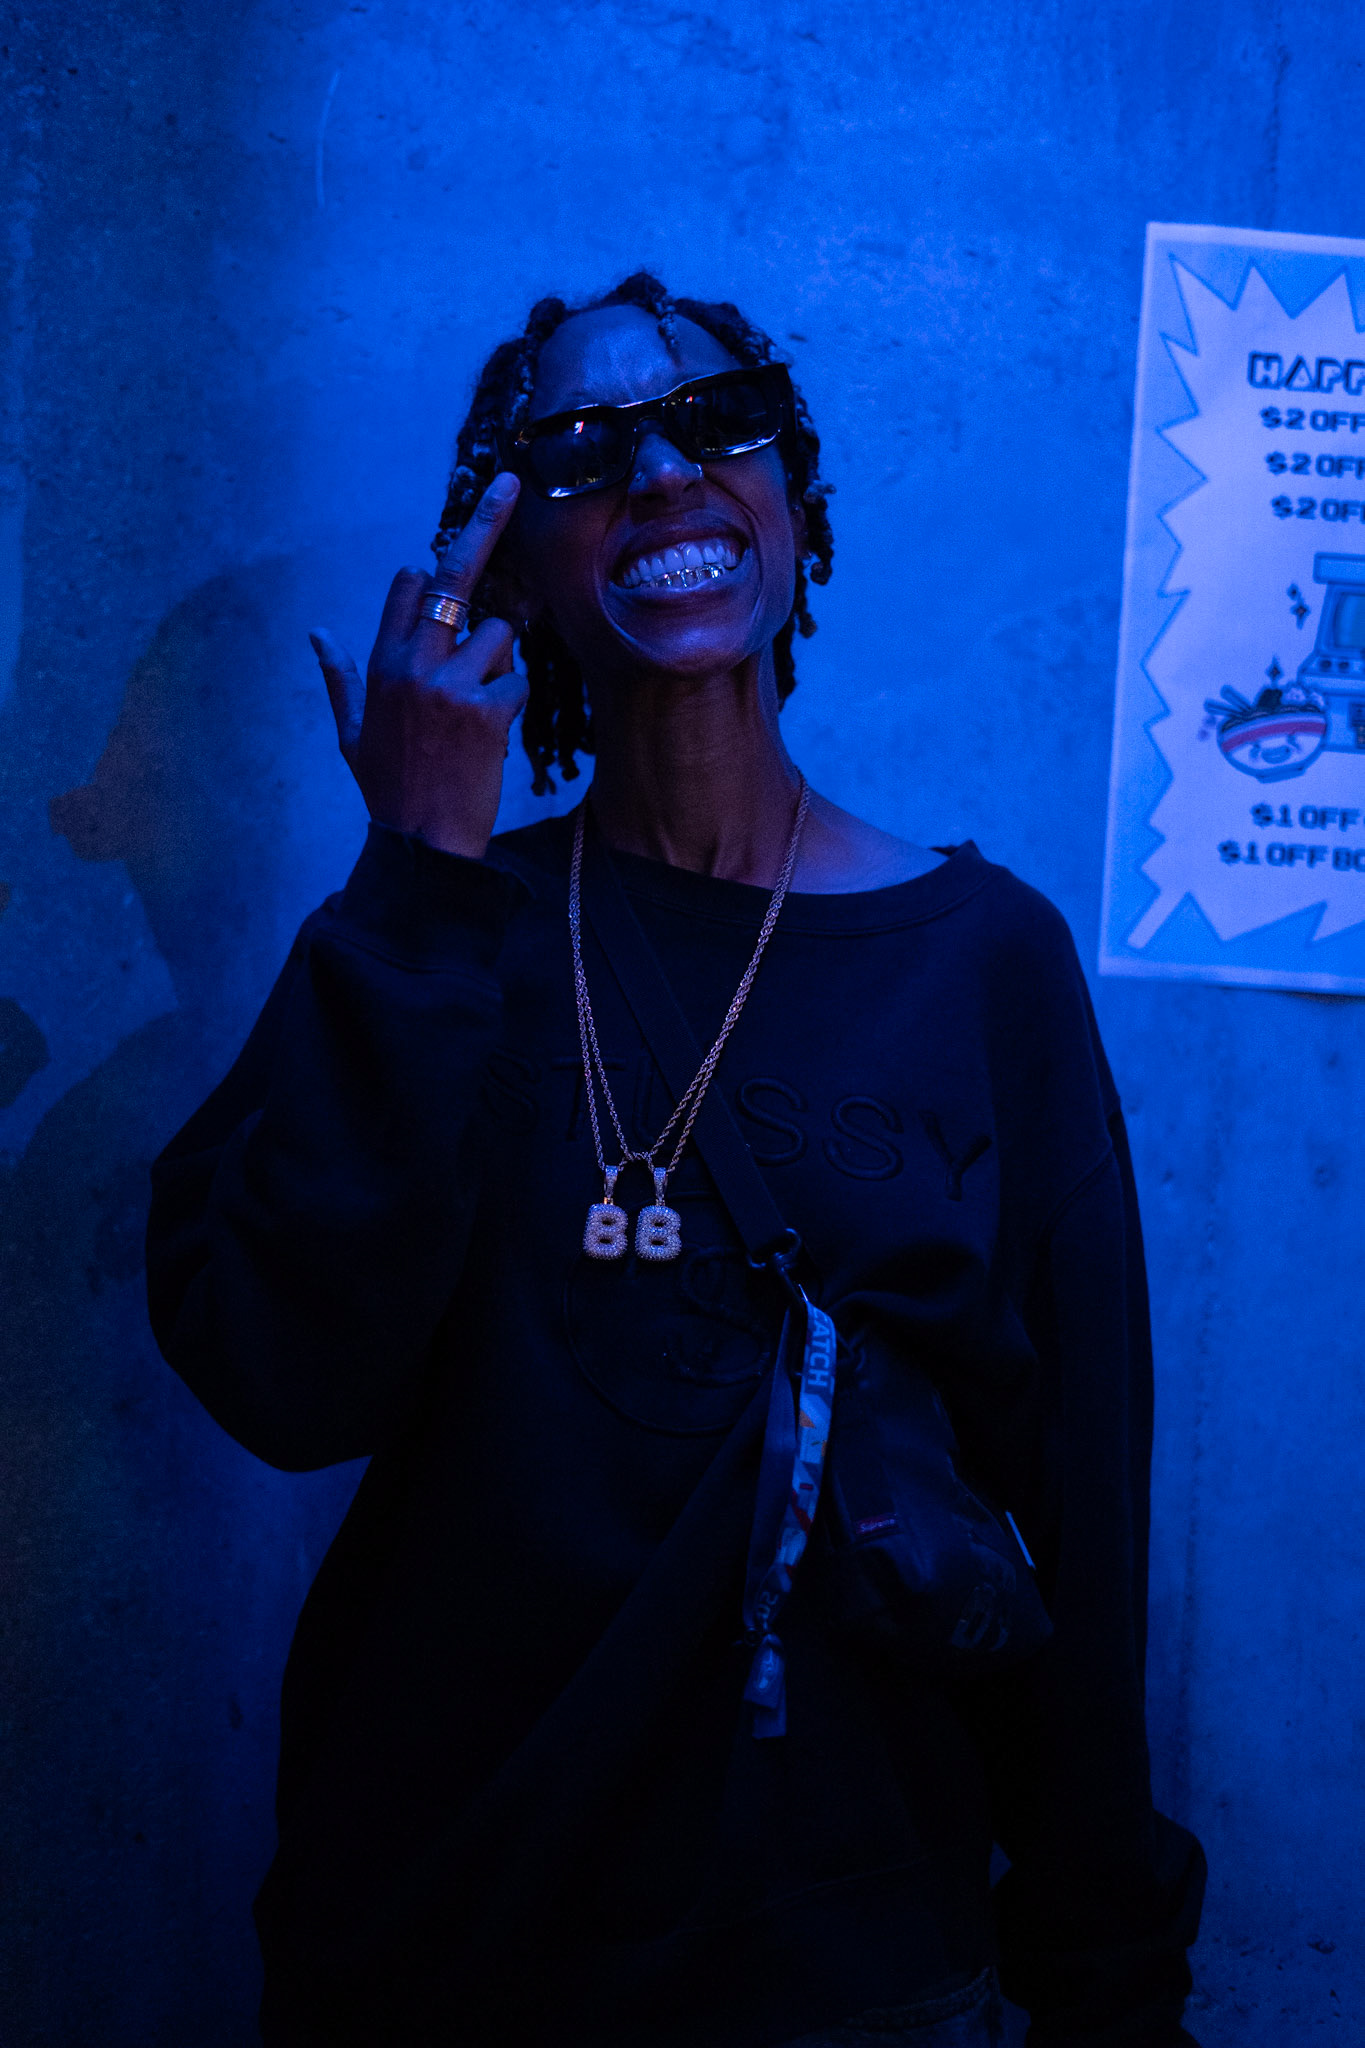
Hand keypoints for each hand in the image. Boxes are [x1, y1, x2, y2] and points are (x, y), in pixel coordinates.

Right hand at [310, 472, 526, 858]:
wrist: (421, 845)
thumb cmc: (389, 790)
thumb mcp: (352, 734)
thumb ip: (341, 678)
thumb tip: (316, 634)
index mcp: (380, 664)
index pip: (409, 585)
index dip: (433, 576)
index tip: (445, 566)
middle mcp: (412, 664)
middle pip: (453, 576)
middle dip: (484, 525)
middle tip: (510, 485)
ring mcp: (450, 685)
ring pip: (501, 634)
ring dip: (501, 664)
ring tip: (479, 712)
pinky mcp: (487, 710)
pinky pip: (519, 680)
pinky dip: (514, 703)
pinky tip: (492, 737)